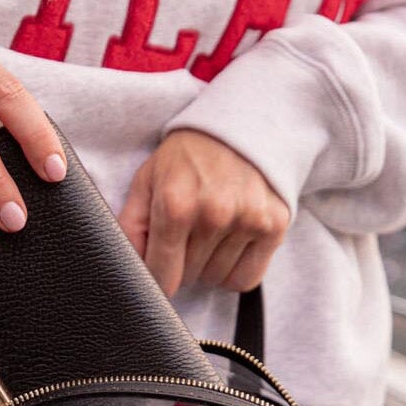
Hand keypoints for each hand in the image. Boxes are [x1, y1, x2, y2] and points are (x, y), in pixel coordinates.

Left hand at [119, 130, 288, 297]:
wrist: (241, 124)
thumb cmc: (187, 158)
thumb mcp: (147, 182)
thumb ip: (131, 228)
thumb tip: (131, 272)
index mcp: (176, 204)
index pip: (162, 276)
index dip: (157, 278)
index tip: (159, 268)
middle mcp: (214, 214)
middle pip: (189, 278)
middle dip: (183, 264)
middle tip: (187, 233)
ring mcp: (247, 220)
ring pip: (217, 280)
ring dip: (209, 265)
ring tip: (211, 231)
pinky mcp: (274, 226)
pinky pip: (246, 279)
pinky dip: (235, 270)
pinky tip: (230, 245)